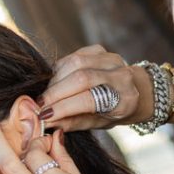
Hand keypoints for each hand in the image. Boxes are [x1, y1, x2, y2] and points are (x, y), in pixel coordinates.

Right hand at [39, 45, 153, 132]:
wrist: (134, 89)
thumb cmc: (114, 111)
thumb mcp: (99, 123)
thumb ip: (74, 122)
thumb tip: (47, 122)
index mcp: (124, 99)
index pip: (89, 100)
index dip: (63, 107)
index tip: (44, 116)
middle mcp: (121, 75)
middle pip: (80, 78)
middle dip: (54, 93)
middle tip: (39, 105)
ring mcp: (111, 58)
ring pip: (74, 63)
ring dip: (55, 80)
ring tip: (47, 96)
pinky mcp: (99, 49)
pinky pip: (72, 56)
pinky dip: (59, 70)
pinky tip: (55, 82)